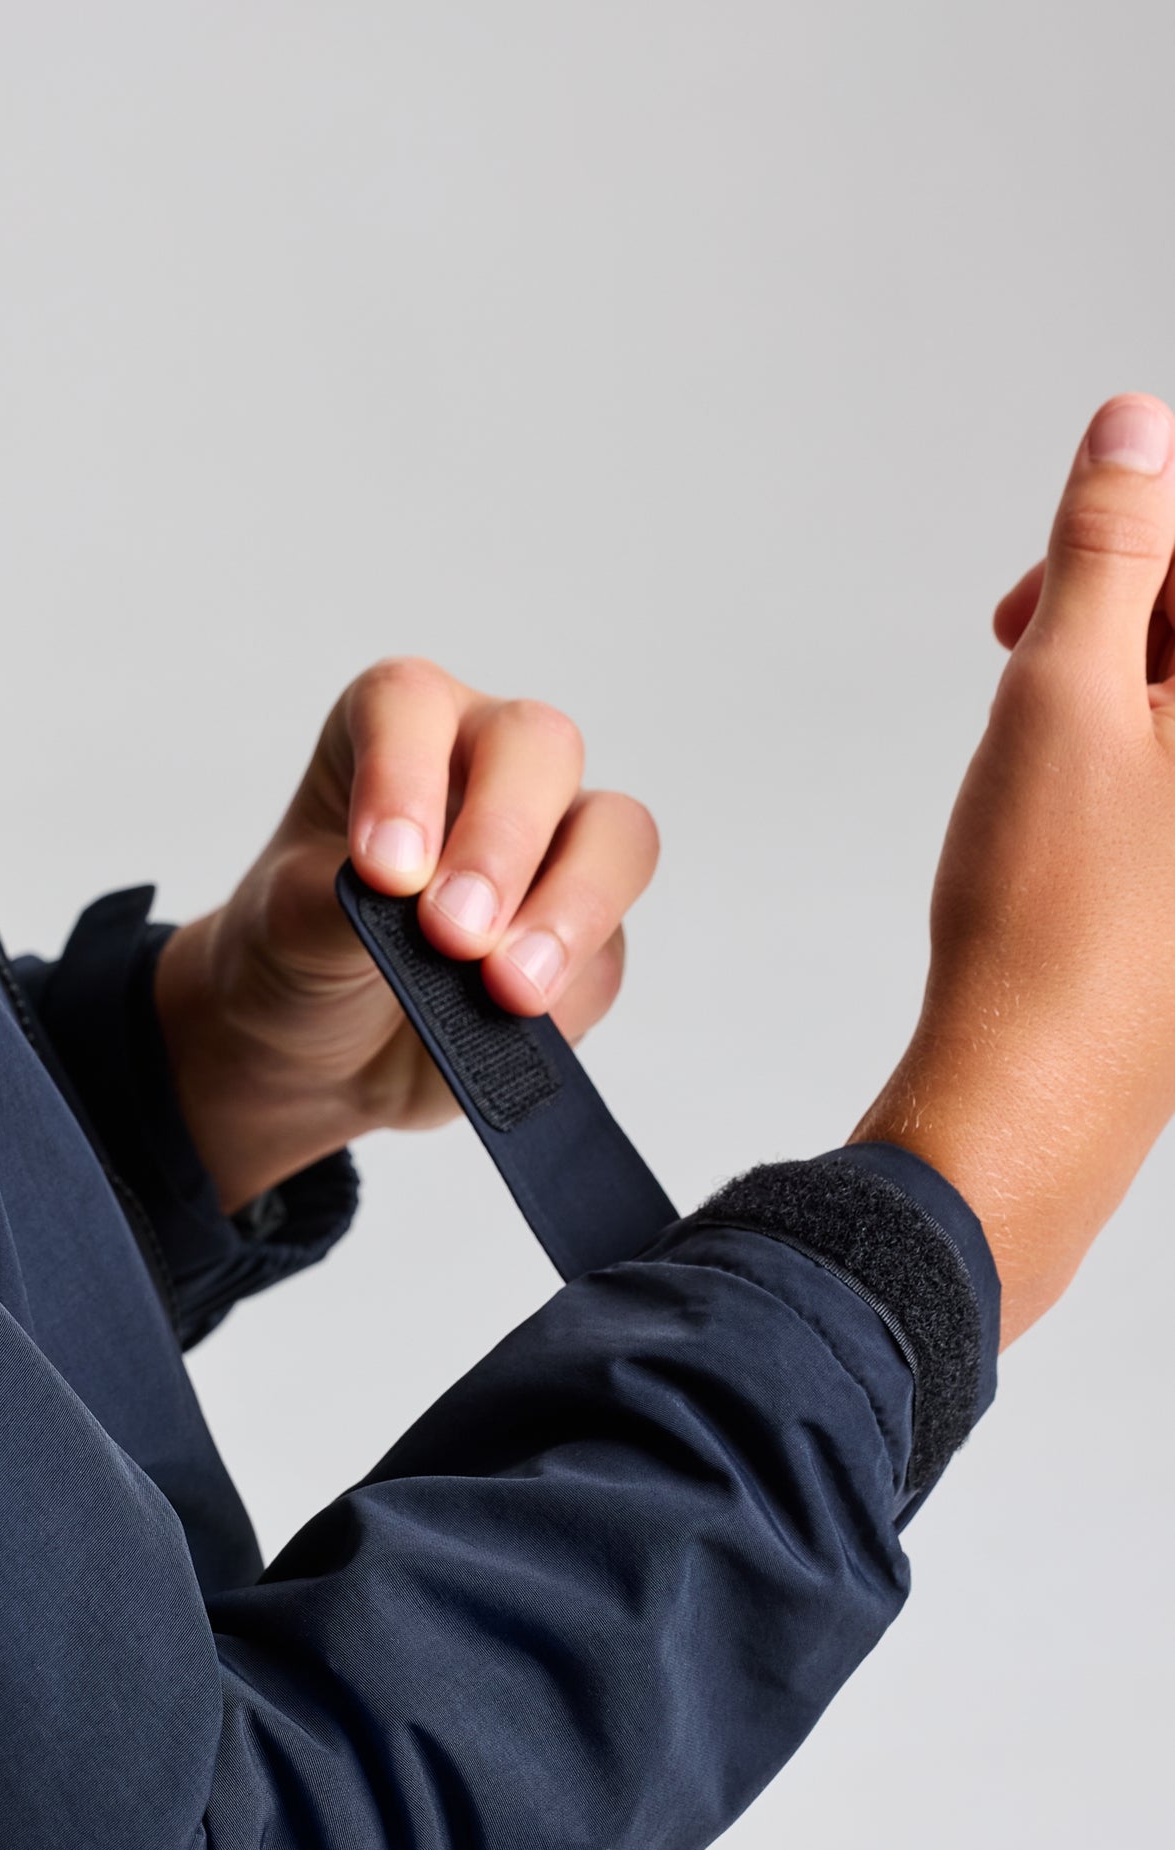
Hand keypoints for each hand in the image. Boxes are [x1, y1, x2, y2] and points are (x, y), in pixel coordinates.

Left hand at [155, 658, 658, 1212]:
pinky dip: (571, 990)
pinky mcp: (585, 936)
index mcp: (397, 733)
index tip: (384, 869)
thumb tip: (411, 904)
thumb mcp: (284, 926)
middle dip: (504, 840)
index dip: (402, 774)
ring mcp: (550, 848)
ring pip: (614, 836)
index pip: (410, 705)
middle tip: (454, 932)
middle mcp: (485, 767)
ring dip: (572, 909)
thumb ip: (338, 903)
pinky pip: (608, 951)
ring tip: (511, 988)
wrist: (318, 1056)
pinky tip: (518, 1024)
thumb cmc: (296, 954)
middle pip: (539, 749)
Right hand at [855, 393, 1174, 1343]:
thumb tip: (1139, 427)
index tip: (1059, 577)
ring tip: (1040, 740)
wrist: (1039, 1096)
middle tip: (1030, 653)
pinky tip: (1068, 800)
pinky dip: (1133, 748)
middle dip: (1130, 599)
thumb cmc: (1053, 930)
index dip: (1144, 523)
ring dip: (1123, 674)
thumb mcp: (1063, 696)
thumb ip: (1110, 547)